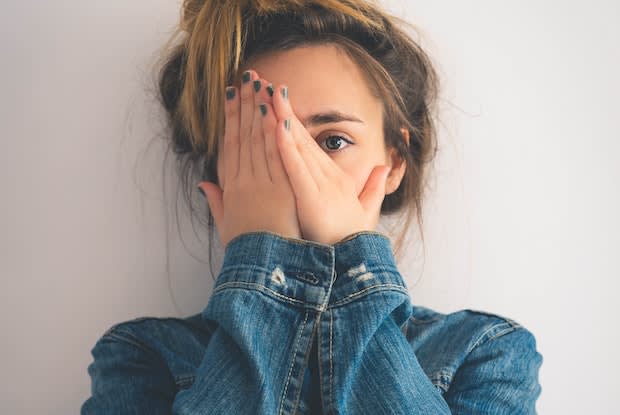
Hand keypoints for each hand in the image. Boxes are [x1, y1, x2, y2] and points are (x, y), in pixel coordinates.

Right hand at [198, 71, 300, 248]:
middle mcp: (243, 182)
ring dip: (258, 111)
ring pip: (258, 142)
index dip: (230, 119)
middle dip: (245, 104)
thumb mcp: (226, 227)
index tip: (231, 96)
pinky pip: (276, 158)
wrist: (262, 270)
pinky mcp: (278, 191)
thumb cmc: (247, 251)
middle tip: (247, 76)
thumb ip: (216, 203)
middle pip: (243, 136)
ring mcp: (260, 185)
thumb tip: (204, 184)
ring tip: (260, 84)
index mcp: (231, 189)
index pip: (230, 146)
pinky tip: (275, 113)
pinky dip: (275, 135)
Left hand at [269, 84, 390, 244]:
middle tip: (261, 81)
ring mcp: (319, 185)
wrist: (354, 267)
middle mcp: (325, 176)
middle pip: (298, 136)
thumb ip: (374, 188)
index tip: (274, 98)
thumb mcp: (365, 212)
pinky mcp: (312, 197)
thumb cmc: (350, 242)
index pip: (306, 143)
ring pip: (296, 145)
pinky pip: (296, 167)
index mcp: (331, 179)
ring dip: (280, 117)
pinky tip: (276, 126)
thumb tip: (386, 167)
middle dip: (279, 107)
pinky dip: (286, 146)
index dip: (289, 118)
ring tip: (265, 92)